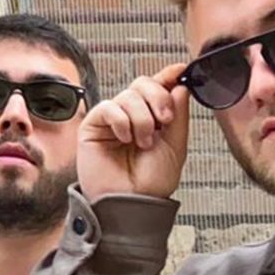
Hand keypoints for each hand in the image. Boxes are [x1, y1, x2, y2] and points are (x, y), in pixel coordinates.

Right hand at [78, 62, 191, 201]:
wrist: (131, 203)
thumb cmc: (151, 183)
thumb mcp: (176, 145)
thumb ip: (179, 115)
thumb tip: (179, 86)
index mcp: (153, 119)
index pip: (158, 87)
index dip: (168, 75)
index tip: (180, 71)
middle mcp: (132, 116)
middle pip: (143, 83)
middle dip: (158, 97)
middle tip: (164, 121)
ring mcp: (112, 121)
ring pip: (128, 95)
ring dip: (141, 118)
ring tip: (142, 142)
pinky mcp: (93, 127)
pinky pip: (108, 107)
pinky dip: (121, 121)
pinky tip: (124, 139)